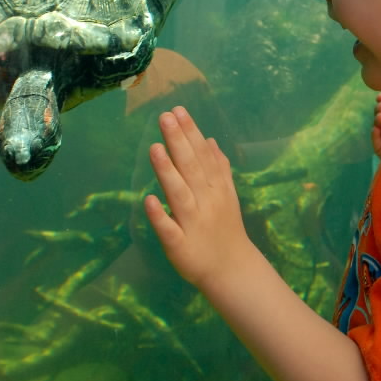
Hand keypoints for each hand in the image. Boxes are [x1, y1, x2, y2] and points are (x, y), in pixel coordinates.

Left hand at [144, 106, 251, 289]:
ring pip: (179, 195)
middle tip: (165, 116)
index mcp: (216, 188)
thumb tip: (211, 140)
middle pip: (191, 169)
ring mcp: (193, 223)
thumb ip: (219, 168)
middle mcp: (206, 202)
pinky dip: (160, 216)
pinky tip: (149, 200)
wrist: (232, 270)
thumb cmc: (225, 229)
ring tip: (155, 148)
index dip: (190, 133)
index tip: (178, 110)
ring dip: (168, 172)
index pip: (202, 156)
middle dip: (178, 142)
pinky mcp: (180, 246)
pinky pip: (169, 230)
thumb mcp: (228, 195)